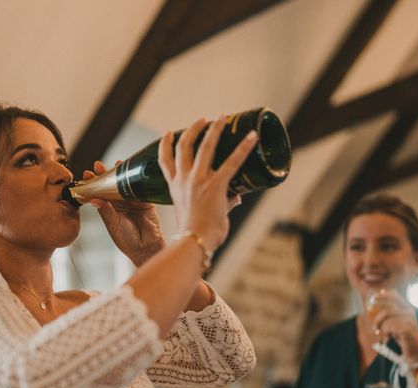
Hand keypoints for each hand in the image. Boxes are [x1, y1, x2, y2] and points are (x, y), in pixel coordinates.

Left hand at [85, 161, 165, 266]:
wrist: (145, 247)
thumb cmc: (126, 239)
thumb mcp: (113, 224)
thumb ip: (105, 211)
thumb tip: (94, 199)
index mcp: (109, 208)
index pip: (99, 192)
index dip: (93, 184)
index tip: (86, 175)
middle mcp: (120, 202)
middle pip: (111, 185)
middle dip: (105, 174)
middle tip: (98, 166)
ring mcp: (132, 200)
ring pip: (124, 183)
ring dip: (120, 174)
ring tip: (115, 165)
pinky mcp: (145, 200)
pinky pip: (139, 187)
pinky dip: (135, 179)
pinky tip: (131, 172)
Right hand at [157, 114, 256, 250]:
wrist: (194, 241)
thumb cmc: (195, 233)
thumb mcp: (198, 214)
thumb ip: (219, 202)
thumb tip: (237, 197)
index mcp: (175, 187)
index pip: (165, 161)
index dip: (165, 145)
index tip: (168, 133)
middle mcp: (184, 179)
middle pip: (185, 147)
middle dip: (193, 130)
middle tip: (202, 120)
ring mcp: (199, 180)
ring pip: (205, 147)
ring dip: (214, 129)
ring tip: (221, 118)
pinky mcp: (216, 185)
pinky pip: (232, 161)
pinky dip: (244, 148)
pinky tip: (252, 137)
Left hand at [372, 289, 417, 363]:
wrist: (415, 352)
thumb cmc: (404, 337)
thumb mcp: (395, 323)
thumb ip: (389, 315)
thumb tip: (371, 307)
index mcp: (407, 308)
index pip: (395, 296)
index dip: (383, 295)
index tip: (372, 297)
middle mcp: (409, 312)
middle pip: (387, 309)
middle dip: (377, 319)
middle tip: (374, 328)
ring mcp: (410, 319)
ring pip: (387, 319)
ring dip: (380, 328)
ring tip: (381, 335)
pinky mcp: (408, 328)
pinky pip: (389, 326)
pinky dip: (385, 333)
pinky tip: (387, 338)